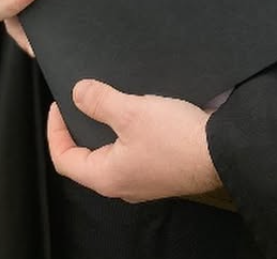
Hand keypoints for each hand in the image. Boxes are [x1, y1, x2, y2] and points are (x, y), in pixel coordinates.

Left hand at [46, 80, 222, 202]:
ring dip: (106, 128)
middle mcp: (122, 184)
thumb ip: (99, 101)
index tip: (58, 104)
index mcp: (106, 177)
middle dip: (80, 127)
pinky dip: (127, 132)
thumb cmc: (175, 138)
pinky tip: (138, 110)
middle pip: (87, 158)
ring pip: (112, 153)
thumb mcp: (131, 111)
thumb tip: (77, 93)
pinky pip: (134, 151)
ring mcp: (143, 178)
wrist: (221, 151)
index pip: (64, 159)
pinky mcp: (162, 169)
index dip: (55, 131)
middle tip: (81, 100)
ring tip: (108, 100)